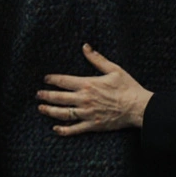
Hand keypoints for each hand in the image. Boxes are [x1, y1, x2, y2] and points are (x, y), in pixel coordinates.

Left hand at [37, 44, 152, 135]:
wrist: (138, 107)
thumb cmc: (128, 87)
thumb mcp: (114, 69)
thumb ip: (97, 59)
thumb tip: (85, 47)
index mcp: (88, 84)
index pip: (64, 81)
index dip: (52, 79)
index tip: (46, 79)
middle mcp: (84, 99)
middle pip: (59, 97)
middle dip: (46, 95)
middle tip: (38, 94)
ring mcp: (87, 113)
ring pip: (63, 113)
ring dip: (50, 111)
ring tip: (41, 109)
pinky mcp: (92, 125)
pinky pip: (75, 129)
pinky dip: (64, 130)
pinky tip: (56, 129)